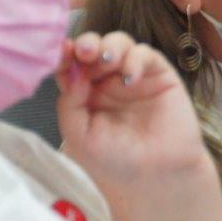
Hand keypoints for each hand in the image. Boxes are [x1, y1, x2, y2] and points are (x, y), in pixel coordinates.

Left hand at [56, 32, 210, 189]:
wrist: (157, 176)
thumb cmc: (116, 161)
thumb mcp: (79, 135)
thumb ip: (69, 102)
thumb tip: (72, 70)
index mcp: (84, 95)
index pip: (71, 66)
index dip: (65, 55)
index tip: (61, 51)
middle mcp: (107, 82)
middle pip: (94, 48)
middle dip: (87, 44)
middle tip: (84, 51)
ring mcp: (134, 77)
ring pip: (119, 44)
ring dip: (110, 46)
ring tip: (107, 60)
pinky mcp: (160, 76)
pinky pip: (146, 55)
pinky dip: (136, 59)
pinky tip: (130, 78)